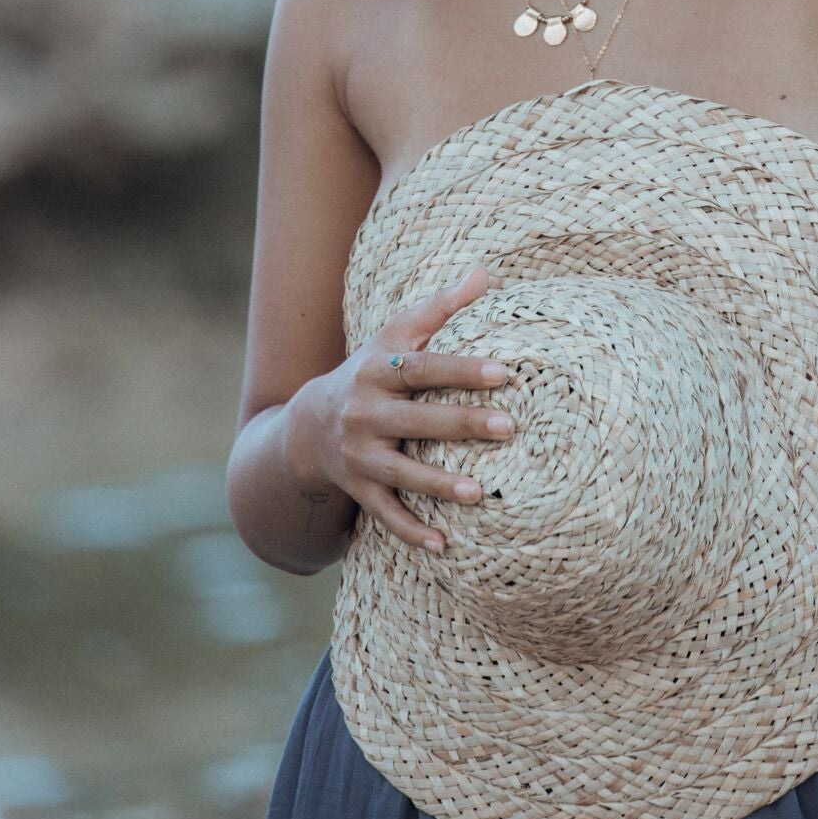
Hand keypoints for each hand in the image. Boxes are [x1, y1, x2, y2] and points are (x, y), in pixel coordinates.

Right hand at [291, 264, 515, 554]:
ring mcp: (359, 455)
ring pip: (400, 472)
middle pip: (417, 419)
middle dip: (462, 424)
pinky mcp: (357, 489)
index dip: (462, 369)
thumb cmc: (371, 371)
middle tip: (510, 427)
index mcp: (378, 370)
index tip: (505, 371)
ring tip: (479, 492)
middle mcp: (365, 412)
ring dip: (438, 484)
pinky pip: (384, 513)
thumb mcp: (395, 335)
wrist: (308, 424)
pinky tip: (443, 545)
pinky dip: (410, 530)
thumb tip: (486, 273)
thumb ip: (440, 308)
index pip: (425, 367)